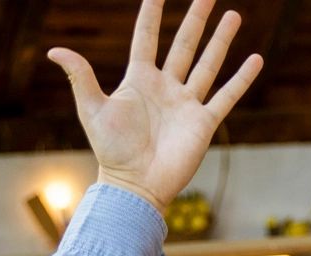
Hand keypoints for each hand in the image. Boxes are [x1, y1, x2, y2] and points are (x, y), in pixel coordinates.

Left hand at [47, 0, 263, 215]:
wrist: (136, 185)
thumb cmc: (111, 150)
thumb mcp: (91, 109)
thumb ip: (80, 77)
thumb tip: (55, 50)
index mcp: (139, 79)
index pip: (146, 37)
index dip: (152, 14)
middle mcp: (166, 87)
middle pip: (184, 45)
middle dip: (197, 19)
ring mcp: (187, 103)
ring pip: (208, 64)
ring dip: (221, 40)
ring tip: (234, 15)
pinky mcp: (204, 123)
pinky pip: (226, 96)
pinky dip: (241, 78)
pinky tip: (255, 59)